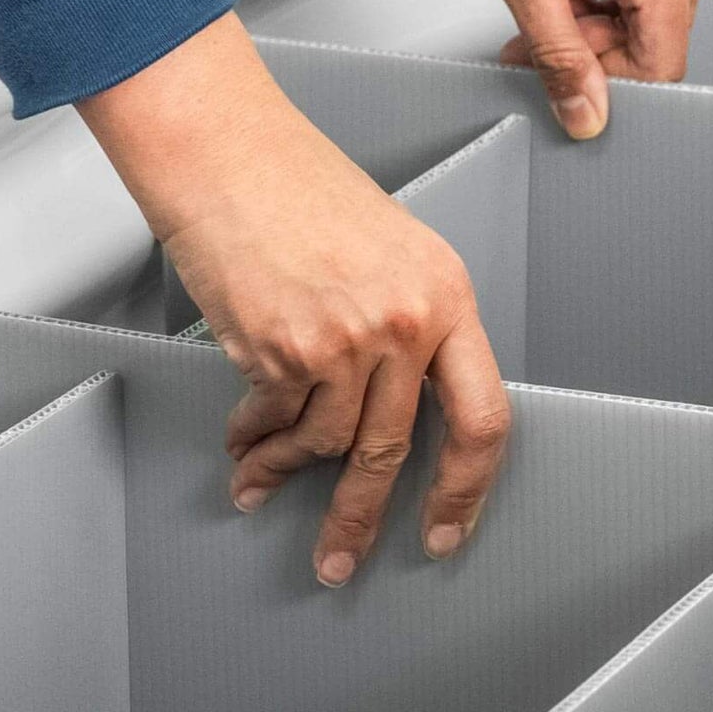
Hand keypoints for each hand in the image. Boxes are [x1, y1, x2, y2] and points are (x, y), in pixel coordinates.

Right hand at [79, 17, 510, 584]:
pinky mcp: (281, 346)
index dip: (469, 486)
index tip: (448, 527)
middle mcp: (406, 321)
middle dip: (362, 518)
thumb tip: (405, 407)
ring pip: (326, 442)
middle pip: (395, 448)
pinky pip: (275, 418)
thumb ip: (412, 328)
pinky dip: (255, 440)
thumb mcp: (394, 255)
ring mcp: (345, 337)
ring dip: (287, 472)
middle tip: (342, 558)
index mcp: (449, 296)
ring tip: (261, 484)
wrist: (228, 152)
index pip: (484, 416)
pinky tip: (243, 447)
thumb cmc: (302, 189)